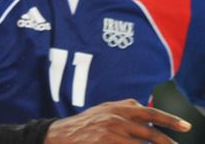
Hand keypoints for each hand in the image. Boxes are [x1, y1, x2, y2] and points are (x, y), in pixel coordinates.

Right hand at [45, 99, 190, 143]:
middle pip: (150, 133)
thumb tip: (144, 107)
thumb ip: (123, 107)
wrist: (62, 135)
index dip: (170, 119)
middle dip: (168, 142)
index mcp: (117, 108)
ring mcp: (112, 134)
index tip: (185, 126)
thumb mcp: (104, 109)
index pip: (150, 113)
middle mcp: (116, 120)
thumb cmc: (85, 123)